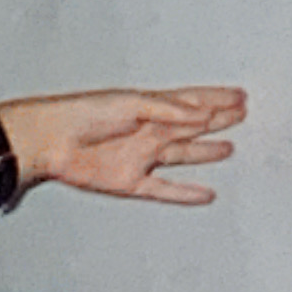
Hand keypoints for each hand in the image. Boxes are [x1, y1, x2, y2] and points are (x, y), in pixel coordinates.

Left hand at [11, 86, 245, 204]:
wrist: (50, 141)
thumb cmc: (83, 114)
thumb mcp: (131, 104)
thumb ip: (169, 110)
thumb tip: (203, 115)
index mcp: (150, 107)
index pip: (192, 101)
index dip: (217, 99)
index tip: (240, 96)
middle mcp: (149, 130)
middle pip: (193, 125)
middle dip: (218, 119)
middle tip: (242, 114)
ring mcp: (141, 157)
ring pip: (183, 155)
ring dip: (206, 151)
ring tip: (228, 148)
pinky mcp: (130, 181)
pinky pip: (165, 190)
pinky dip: (186, 193)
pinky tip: (205, 194)